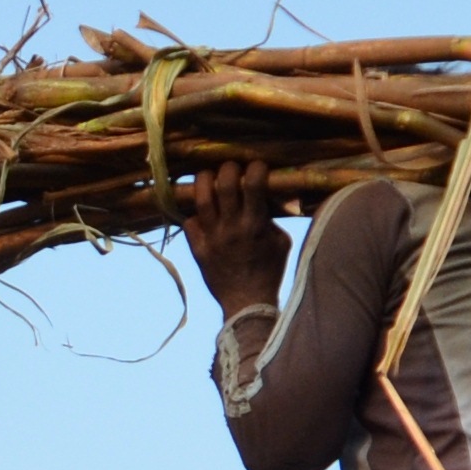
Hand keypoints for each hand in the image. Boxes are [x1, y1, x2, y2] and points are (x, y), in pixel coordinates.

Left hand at [184, 158, 290, 313]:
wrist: (247, 303)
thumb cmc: (269, 271)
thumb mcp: (281, 242)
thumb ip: (272, 218)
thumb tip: (267, 196)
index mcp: (255, 224)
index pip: (254, 184)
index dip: (256, 168)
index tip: (257, 167)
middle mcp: (231, 227)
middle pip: (224, 184)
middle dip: (228, 168)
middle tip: (231, 169)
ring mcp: (211, 237)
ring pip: (200, 198)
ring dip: (204, 181)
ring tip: (209, 178)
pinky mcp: (197, 249)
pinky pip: (189, 222)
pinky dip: (194, 214)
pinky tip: (203, 214)